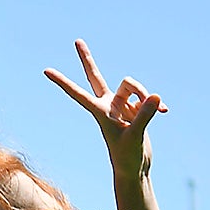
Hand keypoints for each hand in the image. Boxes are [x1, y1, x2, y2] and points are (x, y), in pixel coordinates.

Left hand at [45, 40, 165, 187]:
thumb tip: (154, 96)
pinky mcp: (135, 110)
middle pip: (95, 76)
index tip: (46, 71)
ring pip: (132, 86)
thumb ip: (145, 115)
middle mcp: (108, 105)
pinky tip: (164, 112)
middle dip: (87, 59)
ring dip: (143, 93)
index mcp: (99, 111)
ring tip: (157, 109)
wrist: (135, 168)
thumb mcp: (135, 135)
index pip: (77, 93)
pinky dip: (155, 104)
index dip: (62, 82)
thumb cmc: (127, 155)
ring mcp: (121, 106)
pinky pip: (146, 98)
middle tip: (76, 41)